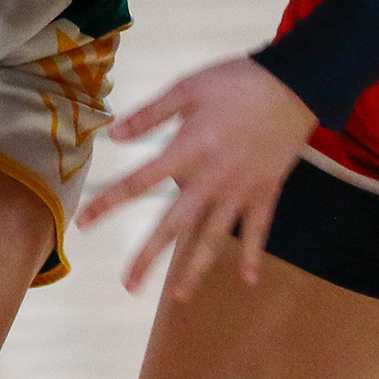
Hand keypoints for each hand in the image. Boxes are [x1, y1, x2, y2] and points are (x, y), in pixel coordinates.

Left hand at [77, 56, 316, 297]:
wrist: (293, 85)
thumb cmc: (235, 82)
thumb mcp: (186, 87)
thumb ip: (150, 114)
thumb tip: (113, 135)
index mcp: (188, 150)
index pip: (140, 182)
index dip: (110, 203)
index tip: (84, 223)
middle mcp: (211, 179)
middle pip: (174, 224)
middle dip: (149, 256)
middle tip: (128, 286)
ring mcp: (241, 190)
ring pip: (214, 236)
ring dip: (196, 268)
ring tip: (179, 295)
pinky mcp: (266, 192)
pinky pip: (259, 230)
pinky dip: (253, 254)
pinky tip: (248, 281)